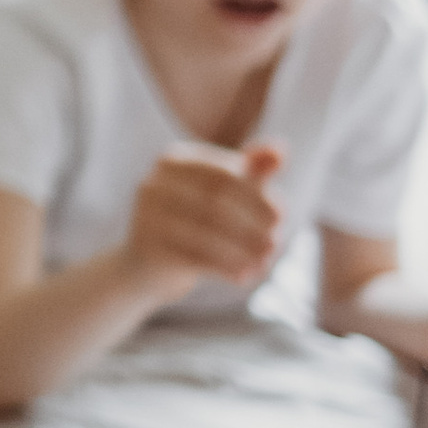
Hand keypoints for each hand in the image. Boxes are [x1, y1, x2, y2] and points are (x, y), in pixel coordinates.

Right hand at [126, 142, 285, 295]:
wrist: (145, 265)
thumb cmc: (191, 220)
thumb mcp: (220, 192)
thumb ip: (250, 170)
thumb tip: (281, 151)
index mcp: (172, 161)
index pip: (222, 175)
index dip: (256, 196)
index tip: (281, 216)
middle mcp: (153, 185)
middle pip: (214, 203)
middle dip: (251, 224)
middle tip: (277, 243)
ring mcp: (145, 217)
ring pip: (206, 234)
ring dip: (243, 251)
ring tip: (266, 262)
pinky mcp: (146, 250)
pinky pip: (194, 259)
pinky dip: (225, 269)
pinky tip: (245, 277)